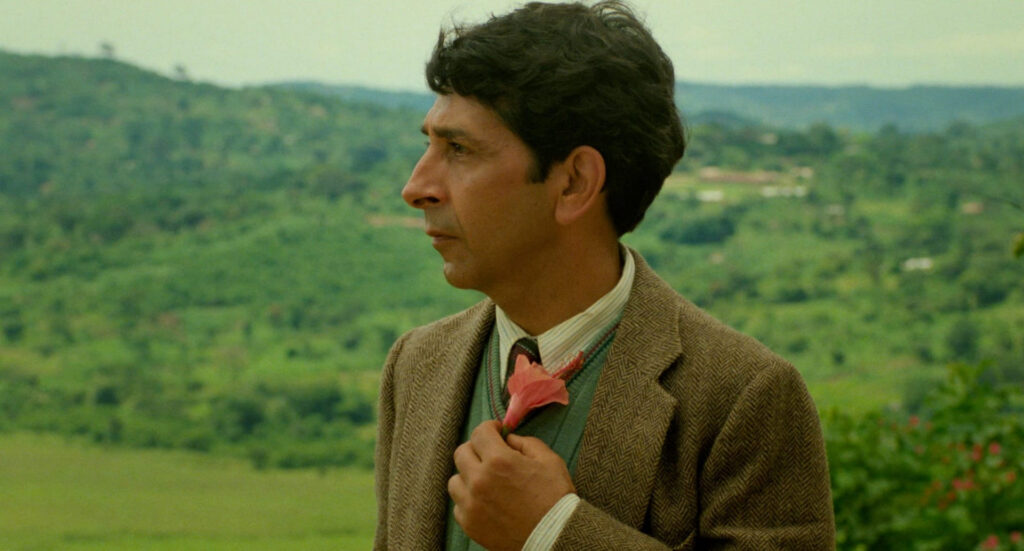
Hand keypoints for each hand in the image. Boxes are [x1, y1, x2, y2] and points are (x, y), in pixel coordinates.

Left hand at [448, 420, 575, 550]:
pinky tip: (485, 501)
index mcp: (499, 460)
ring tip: (485, 481)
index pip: (480, 432)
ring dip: (468, 476)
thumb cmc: (555, 497)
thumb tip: (508, 439)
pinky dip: (469, 500)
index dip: (489, 428)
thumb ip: (525, 442)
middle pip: (461, 453)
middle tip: (490, 456)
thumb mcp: (548, 460)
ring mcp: (471, 504)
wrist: (555, 537)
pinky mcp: (469, 524)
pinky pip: (458, 505)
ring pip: (455, 480)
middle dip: (476, 449)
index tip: (496, 433)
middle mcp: (479, 480)